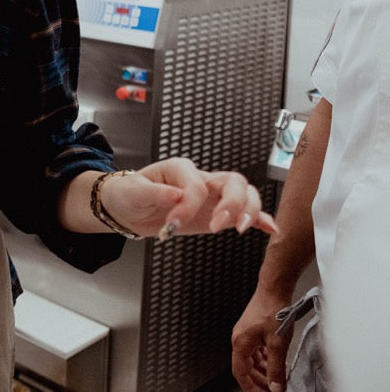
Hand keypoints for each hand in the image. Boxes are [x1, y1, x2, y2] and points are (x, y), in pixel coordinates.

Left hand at [104, 158, 279, 238]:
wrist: (129, 208)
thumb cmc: (130, 194)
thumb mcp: (133, 191)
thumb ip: (154, 192)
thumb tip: (175, 194)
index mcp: (180, 169)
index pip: (196, 185)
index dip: (188, 205)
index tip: (173, 223)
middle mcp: (201, 179)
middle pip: (232, 181)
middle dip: (231, 203)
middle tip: (218, 226)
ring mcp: (212, 195)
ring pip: (244, 193)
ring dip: (248, 210)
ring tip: (239, 229)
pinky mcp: (217, 211)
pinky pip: (244, 211)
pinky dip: (259, 219)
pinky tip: (270, 228)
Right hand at [231, 287, 292, 390]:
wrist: (274, 289)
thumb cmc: (272, 309)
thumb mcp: (277, 344)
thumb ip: (276, 368)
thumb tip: (276, 386)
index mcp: (240, 343)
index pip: (240, 373)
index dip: (250, 387)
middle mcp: (240, 339)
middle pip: (245, 367)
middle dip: (258, 381)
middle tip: (271, 390)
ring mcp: (246, 333)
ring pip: (251, 359)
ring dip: (262, 371)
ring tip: (276, 379)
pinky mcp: (253, 329)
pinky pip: (255, 351)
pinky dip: (264, 360)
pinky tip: (274, 362)